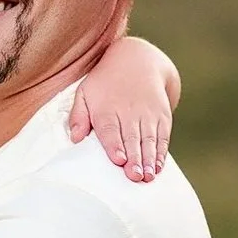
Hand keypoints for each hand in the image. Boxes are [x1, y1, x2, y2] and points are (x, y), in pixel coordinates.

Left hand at [69, 66, 171, 182]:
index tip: (119, 160)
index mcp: (107, 109)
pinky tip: (157, 167)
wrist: (137, 60)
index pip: (111, 129)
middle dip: (135, 158)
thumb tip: (75, 138)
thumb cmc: (104, 83)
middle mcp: (130, 112)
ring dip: (149, 159)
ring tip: (147, 177)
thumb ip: (78, 116)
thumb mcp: (84, 93)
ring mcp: (148, 114)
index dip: (115, 145)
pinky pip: (163, 136)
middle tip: (134, 176)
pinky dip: (161, 153)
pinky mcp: (161, 116)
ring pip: (150, 139)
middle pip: (132, 138)